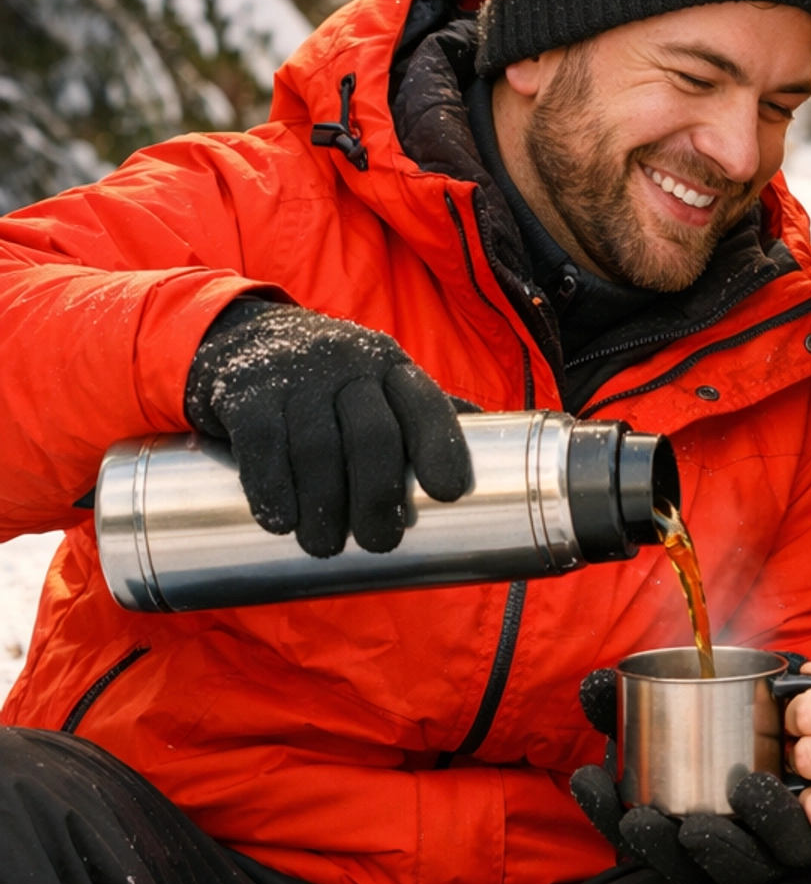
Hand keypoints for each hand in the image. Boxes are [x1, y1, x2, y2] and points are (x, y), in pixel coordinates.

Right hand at [184, 301, 471, 556]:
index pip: (425, 404)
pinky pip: (263, 443)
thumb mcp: (379, 385)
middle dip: (378, 495)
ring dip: (324, 504)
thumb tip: (501, 462)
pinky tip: (280, 521)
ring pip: (317, 445)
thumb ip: (426, 417)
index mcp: (391, 367)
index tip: (448, 493)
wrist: (237, 337)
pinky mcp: (246, 392)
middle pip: (373, 434)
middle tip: (380, 542)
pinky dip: (272, 487)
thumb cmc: (327, 380)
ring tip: (326, 546)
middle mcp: (348, 364)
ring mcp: (295, 375)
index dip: (440, 446)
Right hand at [571, 672, 810, 883]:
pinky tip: (755, 788)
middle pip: (682, 866)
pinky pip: (793, 845)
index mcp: (676, 829)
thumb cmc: (725, 724)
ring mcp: (767, 856)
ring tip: (695, 825)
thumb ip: (635, 703)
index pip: (632, 832)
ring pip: (738, 869)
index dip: (605, 812)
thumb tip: (595, 683)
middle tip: (640, 820)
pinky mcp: (810, 844)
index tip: (590, 781)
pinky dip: (775, 821)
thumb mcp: (676, 710)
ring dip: (714, 850)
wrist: (798, 719)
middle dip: (656, 847)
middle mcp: (719, 853)